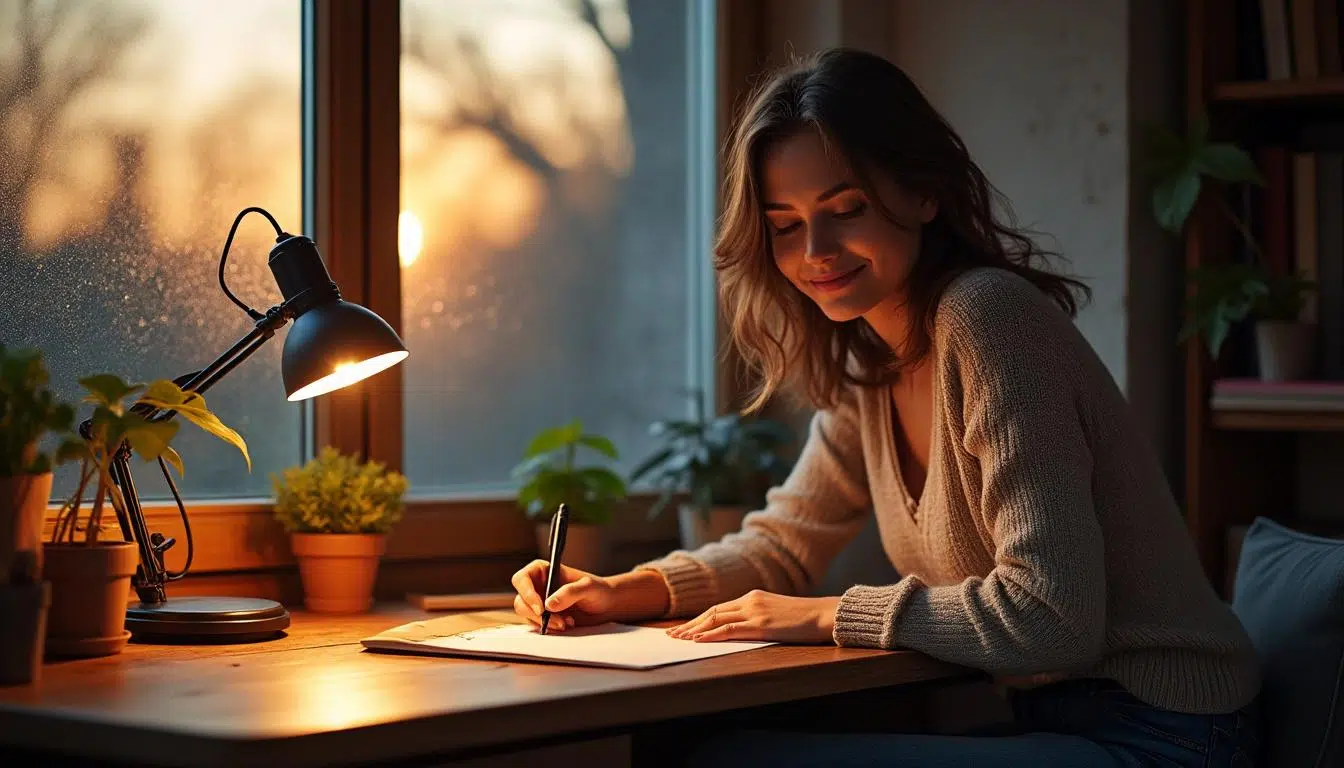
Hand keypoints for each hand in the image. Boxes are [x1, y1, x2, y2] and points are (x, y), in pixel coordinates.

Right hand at [510, 561, 670, 632]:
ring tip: (567, 622)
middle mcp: (537, 586)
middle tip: (558, 621)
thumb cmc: (599, 590)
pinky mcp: (543, 617)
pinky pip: (536, 625)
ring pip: (527, 615)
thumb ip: (570, 592)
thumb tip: (549, 604)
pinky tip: (567, 624)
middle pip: (521, 600)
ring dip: (545, 623)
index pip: (522, 579)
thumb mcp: (589, 587)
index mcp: (543, 571)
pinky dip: (550, 628)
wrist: (606, 606)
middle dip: (537, 614)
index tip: (541, 607)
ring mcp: (538, 603)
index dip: (526, 592)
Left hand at [667, 590, 839, 643]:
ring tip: (679, 640)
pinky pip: (729, 629)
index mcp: (753, 596)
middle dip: (690, 625)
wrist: (824, 614)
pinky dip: (710, 635)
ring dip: (694, 631)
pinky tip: (697, 640)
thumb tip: (741, 631)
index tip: (684, 628)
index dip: (698, 619)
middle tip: (672, 635)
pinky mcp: (761, 624)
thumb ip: (758, 617)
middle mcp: (750, 600)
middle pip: (711, 612)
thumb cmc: (804, 619)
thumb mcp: (777, 614)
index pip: (718, 608)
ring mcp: (754, 611)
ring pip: (715, 619)